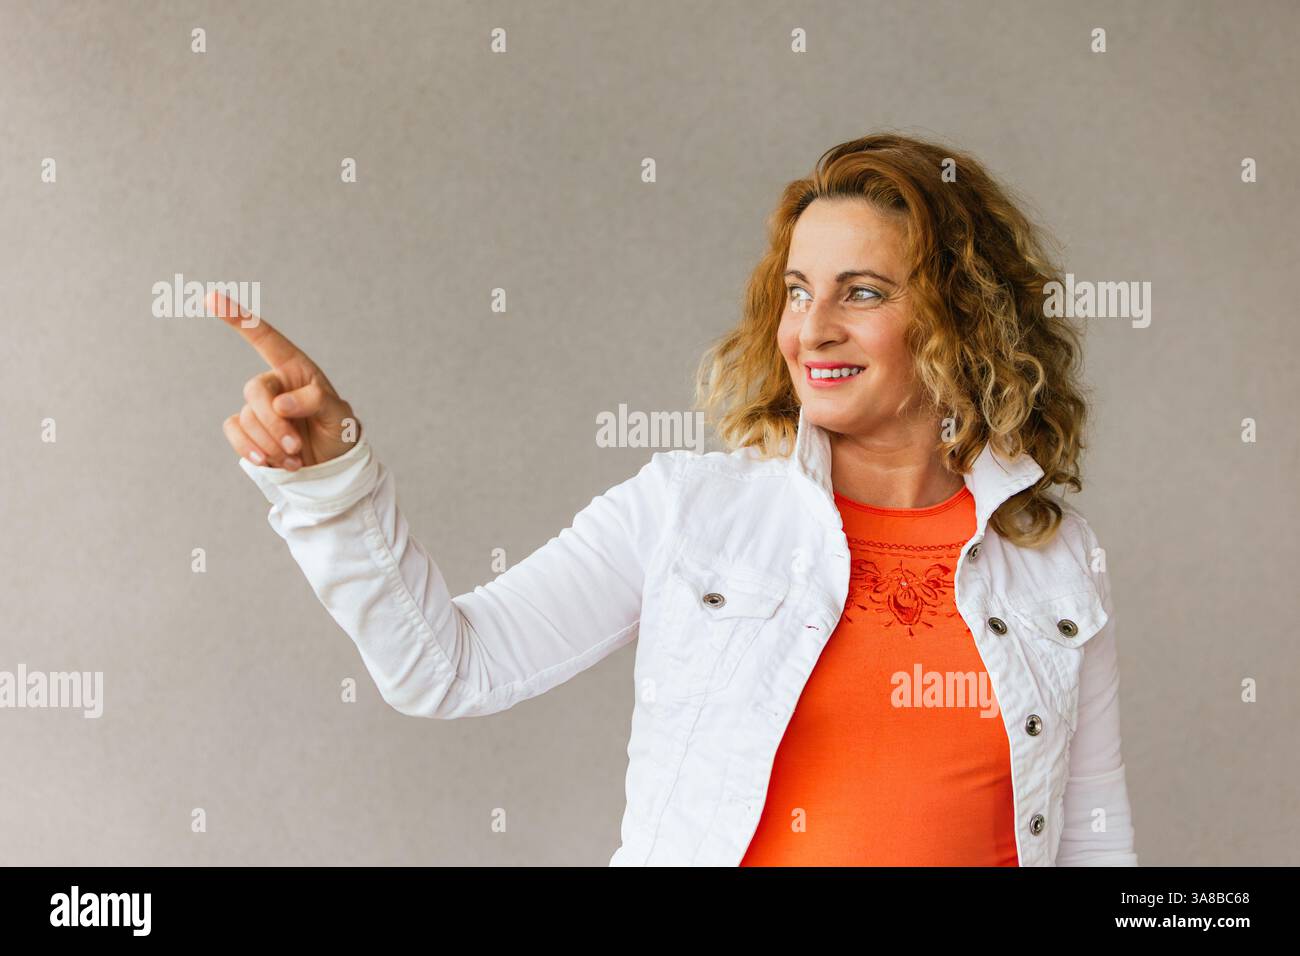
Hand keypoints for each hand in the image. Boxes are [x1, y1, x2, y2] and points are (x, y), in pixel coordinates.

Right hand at [214, 291, 359, 470]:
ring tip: (296, 458)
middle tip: (296, 445)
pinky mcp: (247, 431)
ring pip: (246, 419)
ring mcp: (257, 408)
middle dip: (273, 422)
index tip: (212, 297)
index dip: (239, 318)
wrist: (331, 466)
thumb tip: (280, 403)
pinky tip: (272, 463)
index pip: (264, 338)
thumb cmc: (338, 432)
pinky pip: (235, 433)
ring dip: (270, 443)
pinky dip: (252, 450)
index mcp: (295, 369)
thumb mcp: (339, 415)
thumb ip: (316, 401)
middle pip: (254, 391)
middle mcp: (273, 385)